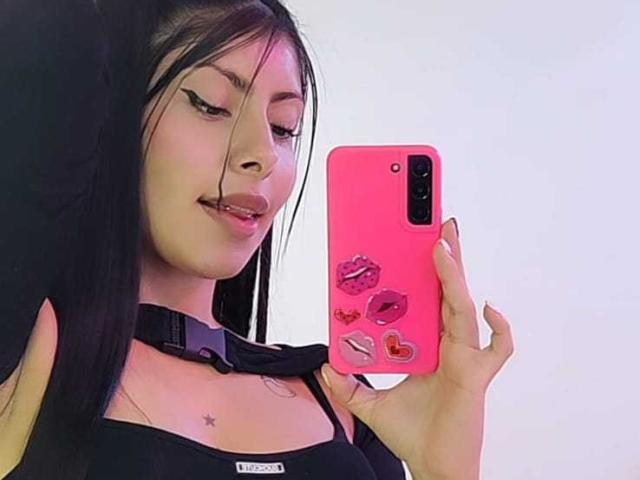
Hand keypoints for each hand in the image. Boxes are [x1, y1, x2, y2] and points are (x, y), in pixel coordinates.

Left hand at [321, 217, 514, 479]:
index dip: (427, 270)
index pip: (428, 298)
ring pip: (463, 308)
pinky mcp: (475, 375)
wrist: (433, 465)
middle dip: (448, 257)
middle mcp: (448, 344)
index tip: (418, 241)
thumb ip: (348, 385)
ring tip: (444, 245)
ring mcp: (464, 357)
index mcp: (428, 343)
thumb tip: (326, 366)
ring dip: (455, 276)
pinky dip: (500, 328)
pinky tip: (489, 306)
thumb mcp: (369, 404)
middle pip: (449, 292)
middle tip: (440, 224)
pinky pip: (497, 348)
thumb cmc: (413, 434)